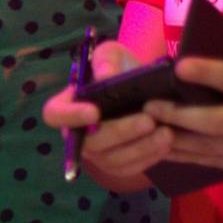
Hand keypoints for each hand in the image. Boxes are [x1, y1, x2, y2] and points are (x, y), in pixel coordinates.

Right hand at [40, 39, 176, 191]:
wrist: (143, 89)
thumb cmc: (121, 70)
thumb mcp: (114, 54)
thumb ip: (107, 60)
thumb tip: (105, 77)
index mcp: (68, 105)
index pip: (55, 115)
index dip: (71, 116)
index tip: (95, 112)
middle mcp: (77, 134)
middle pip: (90, 143)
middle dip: (121, 132)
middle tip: (149, 120)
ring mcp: (96, 153)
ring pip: (112, 159)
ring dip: (140, 148)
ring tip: (166, 132)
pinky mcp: (117, 165)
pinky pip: (129, 168)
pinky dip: (149, 158)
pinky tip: (167, 143)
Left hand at [150, 14, 222, 176]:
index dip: (208, 72)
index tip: (178, 66)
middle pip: (216, 121)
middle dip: (179, 116)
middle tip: (149, 107)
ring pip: (209, 147)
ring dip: (175, 139)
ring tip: (145, 128)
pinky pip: (211, 162)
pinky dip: (185, 157)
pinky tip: (161, 149)